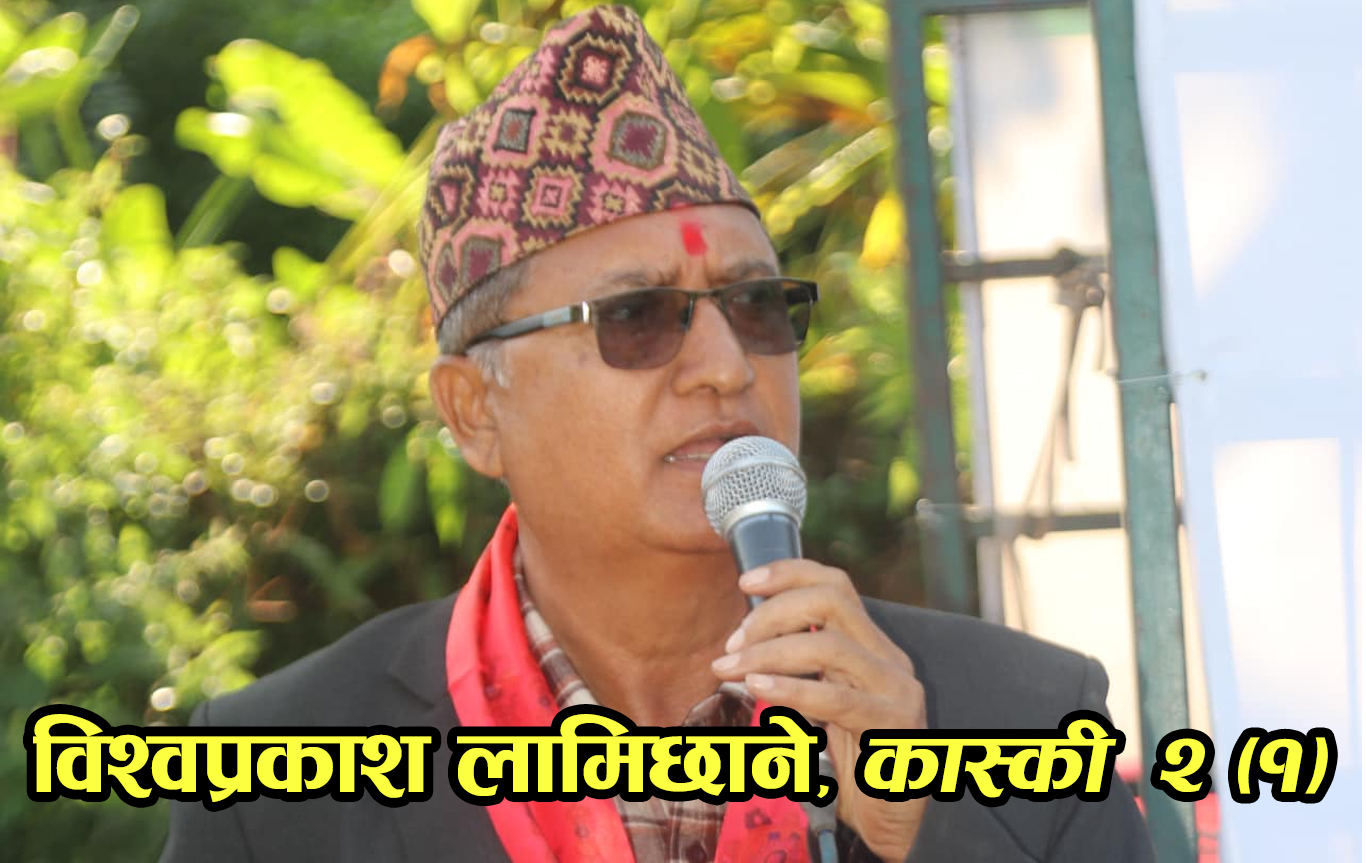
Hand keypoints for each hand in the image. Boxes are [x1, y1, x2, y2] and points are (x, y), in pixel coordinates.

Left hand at [710, 559, 927, 862]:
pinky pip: (836, 698)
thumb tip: (744, 640)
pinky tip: (758, 688)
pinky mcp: (893, 726)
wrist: (892, 817)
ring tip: (731, 670)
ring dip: (768, 653)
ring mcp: (896, 690)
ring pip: (828, 646)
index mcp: (872, 646)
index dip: (790, 572)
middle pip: (832, 602)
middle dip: (772, 614)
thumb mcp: (825, 700)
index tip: (746, 581)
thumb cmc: (853, 757)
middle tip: (732, 643)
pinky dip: (791, 688)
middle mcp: (889, 659)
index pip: (836, 585)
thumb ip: (802, 667)